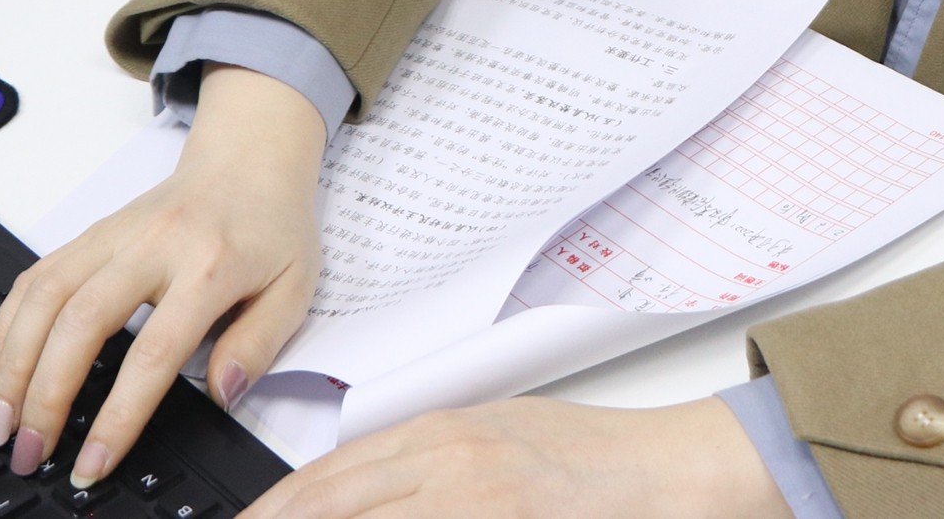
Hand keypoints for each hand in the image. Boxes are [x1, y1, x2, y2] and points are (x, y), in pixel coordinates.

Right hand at [0, 66, 328, 488]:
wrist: (250, 158)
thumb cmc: (272, 227)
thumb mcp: (295, 288)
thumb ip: (258, 345)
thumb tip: (220, 397)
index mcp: (210, 265)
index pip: (154, 352)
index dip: (119, 414)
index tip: (93, 462)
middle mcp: (153, 246)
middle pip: (81, 322)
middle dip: (45, 395)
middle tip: (28, 452)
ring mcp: (115, 235)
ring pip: (45, 296)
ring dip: (12, 363)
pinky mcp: (90, 233)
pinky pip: (35, 276)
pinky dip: (4, 324)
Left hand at [242, 396, 791, 518]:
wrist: (667, 468)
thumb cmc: (594, 456)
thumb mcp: (498, 436)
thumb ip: (430, 461)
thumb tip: (367, 489)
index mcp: (441, 434)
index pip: (328, 477)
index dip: (275, 509)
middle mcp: (445, 463)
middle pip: (330, 504)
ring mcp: (470, 500)